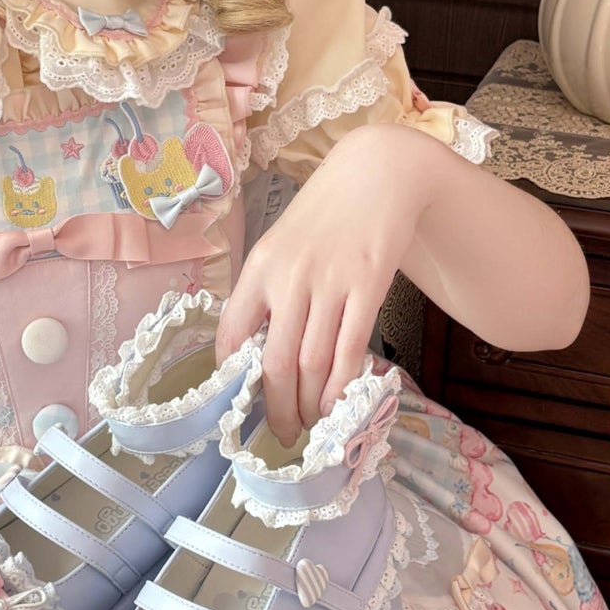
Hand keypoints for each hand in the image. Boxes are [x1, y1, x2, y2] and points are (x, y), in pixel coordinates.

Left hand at [216, 122, 445, 445]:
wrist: (378, 173)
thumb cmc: (324, 216)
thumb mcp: (280, 247)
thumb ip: (266, 295)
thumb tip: (253, 352)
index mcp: (258, 270)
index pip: (231, 336)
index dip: (233, 380)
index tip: (240, 408)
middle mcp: (288, 278)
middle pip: (274, 364)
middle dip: (277, 411)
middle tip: (283, 436)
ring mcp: (329, 283)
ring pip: (312, 364)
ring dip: (311, 405)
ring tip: (312, 424)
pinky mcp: (367, 286)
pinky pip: (350, 350)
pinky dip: (341, 386)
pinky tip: (338, 405)